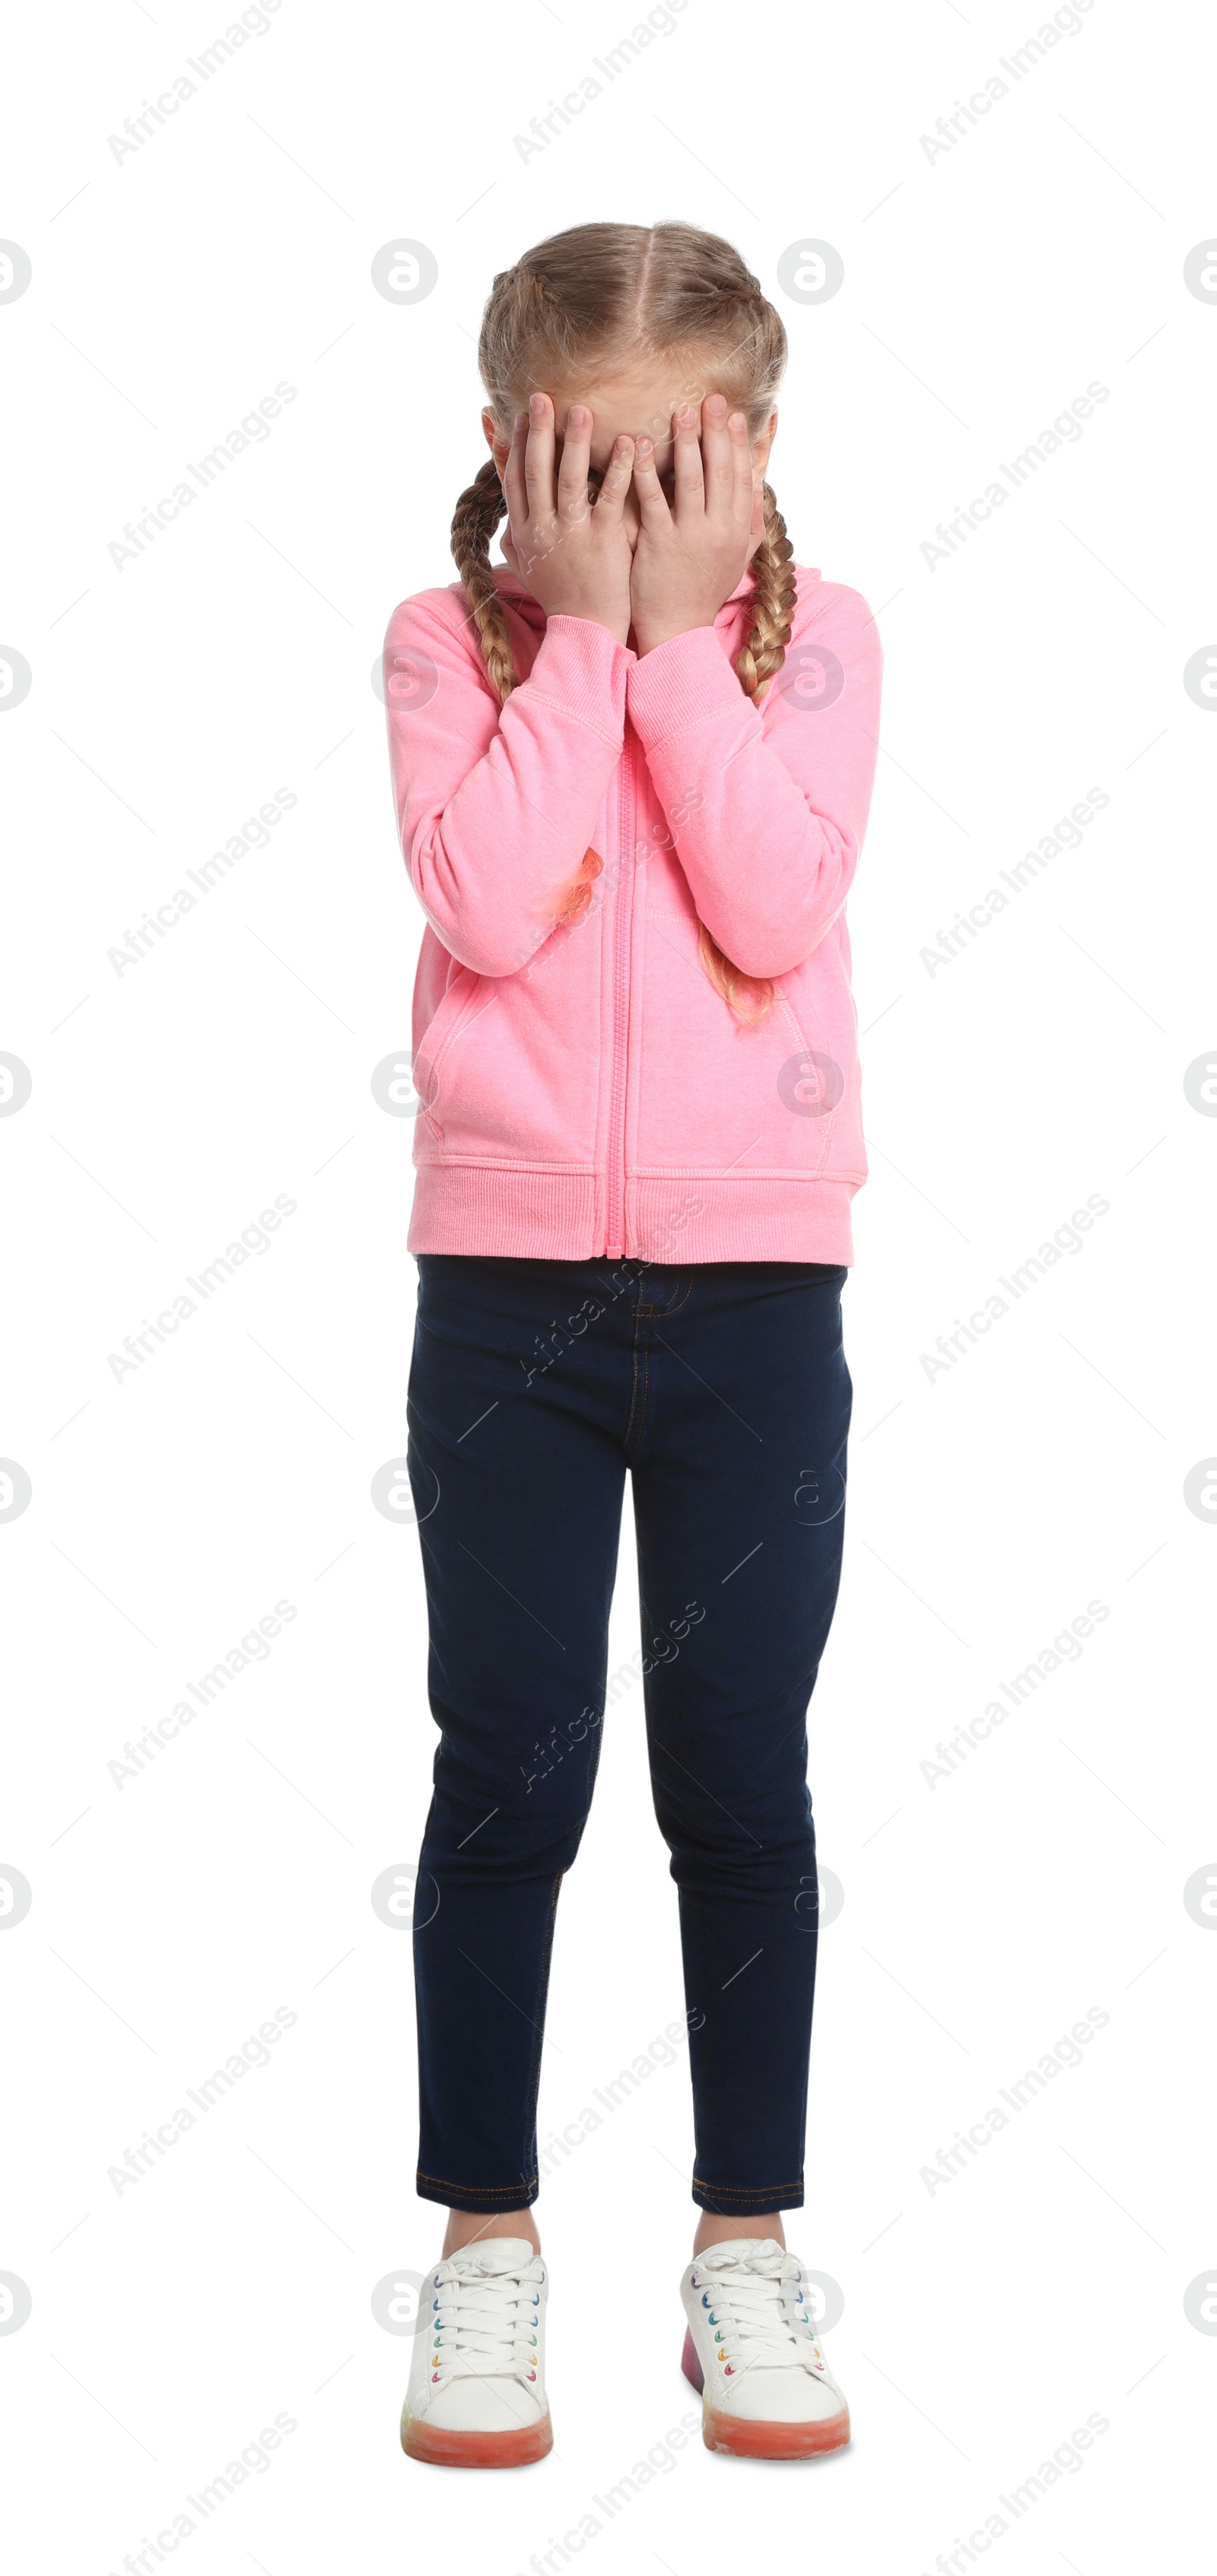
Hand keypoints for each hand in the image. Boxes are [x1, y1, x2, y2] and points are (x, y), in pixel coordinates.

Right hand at [497, 393, 635, 645]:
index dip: (516, 444)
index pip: (515, 479)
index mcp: (524, 532)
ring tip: (583, 409)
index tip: (520, 415)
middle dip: (538, 430)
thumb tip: (503, 518)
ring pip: (570, 478)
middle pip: (537, 470)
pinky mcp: (603, 540)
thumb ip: (514, 539)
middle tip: (543, 396)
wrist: (586, 630)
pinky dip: (619, 468)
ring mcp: (572, 533)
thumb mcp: (526, 569)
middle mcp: (543, 529)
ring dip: (575, 441)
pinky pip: (611, 497)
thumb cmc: (560, 598)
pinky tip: (629, 442)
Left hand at [628, 394, 763, 655]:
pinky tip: (638, 445)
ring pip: (691, 480)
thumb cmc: (703, 591)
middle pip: (720, 471)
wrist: (678, 631)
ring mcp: (691, 536)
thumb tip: (759, 483)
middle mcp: (719, 529)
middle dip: (716, 432)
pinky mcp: (661, 544)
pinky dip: (647, 470)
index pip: (741, 477)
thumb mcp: (738, 557)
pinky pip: (654, 499)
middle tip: (710, 399)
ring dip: (686, 443)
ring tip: (680, 412)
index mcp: (737, 529)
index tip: (733, 414)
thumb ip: (749, 519)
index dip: (738, 444)